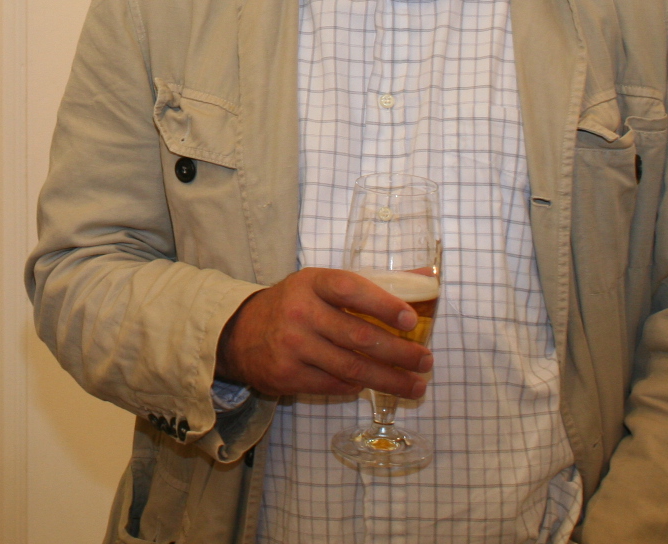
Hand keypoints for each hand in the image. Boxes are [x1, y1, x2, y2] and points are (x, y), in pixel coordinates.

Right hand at [214, 268, 431, 398]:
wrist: (240, 333)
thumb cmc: (294, 305)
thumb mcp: (320, 285)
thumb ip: (368, 285)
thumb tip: (427, 280)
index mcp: (311, 283)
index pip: (350, 290)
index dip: (382, 304)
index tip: (410, 320)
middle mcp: (300, 313)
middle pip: (359, 337)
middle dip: (400, 353)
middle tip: (425, 361)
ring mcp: (293, 346)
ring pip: (352, 369)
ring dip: (390, 380)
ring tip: (415, 386)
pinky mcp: (288, 375)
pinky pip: (335, 385)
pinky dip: (358, 387)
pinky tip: (373, 385)